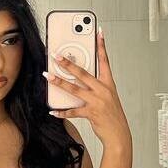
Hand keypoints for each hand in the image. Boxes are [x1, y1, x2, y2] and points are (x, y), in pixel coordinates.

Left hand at [43, 30, 131, 149]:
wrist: (119, 134)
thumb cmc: (113, 115)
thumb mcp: (108, 96)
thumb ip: (95, 86)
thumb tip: (78, 79)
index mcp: (108, 84)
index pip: (105, 61)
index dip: (102, 46)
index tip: (98, 33)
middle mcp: (103, 90)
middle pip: (83, 73)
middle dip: (68, 64)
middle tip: (57, 56)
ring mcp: (97, 101)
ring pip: (74, 89)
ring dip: (59, 82)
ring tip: (48, 76)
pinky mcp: (91, 113)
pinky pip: (73, 111)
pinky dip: (62, 111)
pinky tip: (53, 110)